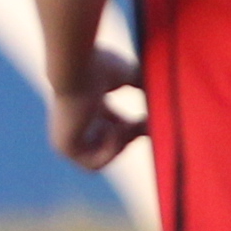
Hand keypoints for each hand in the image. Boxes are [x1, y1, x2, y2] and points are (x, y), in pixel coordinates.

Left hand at [47, 49, 145, 170]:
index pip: (111, 127)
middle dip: (130, 136)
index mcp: (85, 106)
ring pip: (101, 158)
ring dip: (119, 144)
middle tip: (143, 122)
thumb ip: (143, 84)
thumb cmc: (99, 65)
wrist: (76, 67)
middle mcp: (73, 123)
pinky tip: (111, 130)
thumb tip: (166, 88)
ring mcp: (65, 137)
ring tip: (123, 125)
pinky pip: (93, 165)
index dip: (132, 128)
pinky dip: (109, 151)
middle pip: (108, 145)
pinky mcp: (64, 147)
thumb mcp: (128, 75)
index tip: (148, 120)